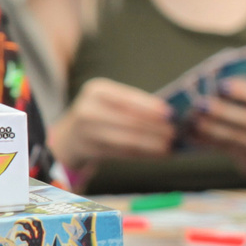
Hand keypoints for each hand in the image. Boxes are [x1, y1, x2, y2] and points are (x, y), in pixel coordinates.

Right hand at [48, 77, 174, 170]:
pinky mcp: (90, 151)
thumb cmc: (101, 113)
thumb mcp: (111, 101)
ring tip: (169, 146)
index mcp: (97, 90)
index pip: (127, 99)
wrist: (70, 136)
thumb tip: (169, 113)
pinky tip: (157, 154)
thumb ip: (135, 104)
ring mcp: (86, 132)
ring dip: (152, 144)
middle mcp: (88, 109)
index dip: (150, 106)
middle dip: (155, 128)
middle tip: (175, 133)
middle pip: (129, 121)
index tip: (170, 113)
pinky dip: (143, 154)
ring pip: (127, 140)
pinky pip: (123, 153)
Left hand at [192, 80, 245, 179]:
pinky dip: (208, 142)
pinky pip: (227, 151)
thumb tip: (220, 87)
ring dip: (210, 129)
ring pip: (236, 140)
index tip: (223, 85)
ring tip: (191, 118)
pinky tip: (191, 133)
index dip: (245, 93)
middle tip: (199, 104)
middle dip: (222, 113)